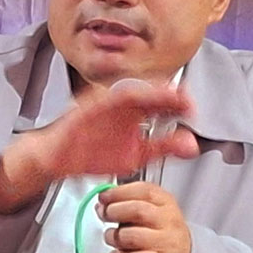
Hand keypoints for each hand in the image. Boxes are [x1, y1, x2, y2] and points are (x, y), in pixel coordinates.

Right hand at [0, 83, 197, 213]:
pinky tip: (128, 99)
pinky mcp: (85, 108)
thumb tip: (192, 145)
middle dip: (165, 95)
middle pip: (147, 95)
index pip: (160, 105)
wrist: (60, 158)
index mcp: (136, 114)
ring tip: (161, 95)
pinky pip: (99, 101)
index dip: (176, 104)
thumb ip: (164, 148)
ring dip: (144, 94)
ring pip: (127, 94)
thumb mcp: (137, 155)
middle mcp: (123, 106)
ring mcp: (104, 104)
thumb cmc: (94, 153)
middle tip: (183, 99)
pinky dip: (114, 99)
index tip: (192, 108)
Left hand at [98, 182, 191, 252]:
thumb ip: (129, 202)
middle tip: (105, 215)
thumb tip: (104, 201)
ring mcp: (166, 243)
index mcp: (166, 202)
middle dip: (113, 212)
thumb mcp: (153, 210)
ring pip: (132, 236)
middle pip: (137, 211)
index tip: (104, 197)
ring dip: (114, 236)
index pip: (144, 190)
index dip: (119, 192)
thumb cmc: (162, 232)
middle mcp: (168, 221)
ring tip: (112, 237)